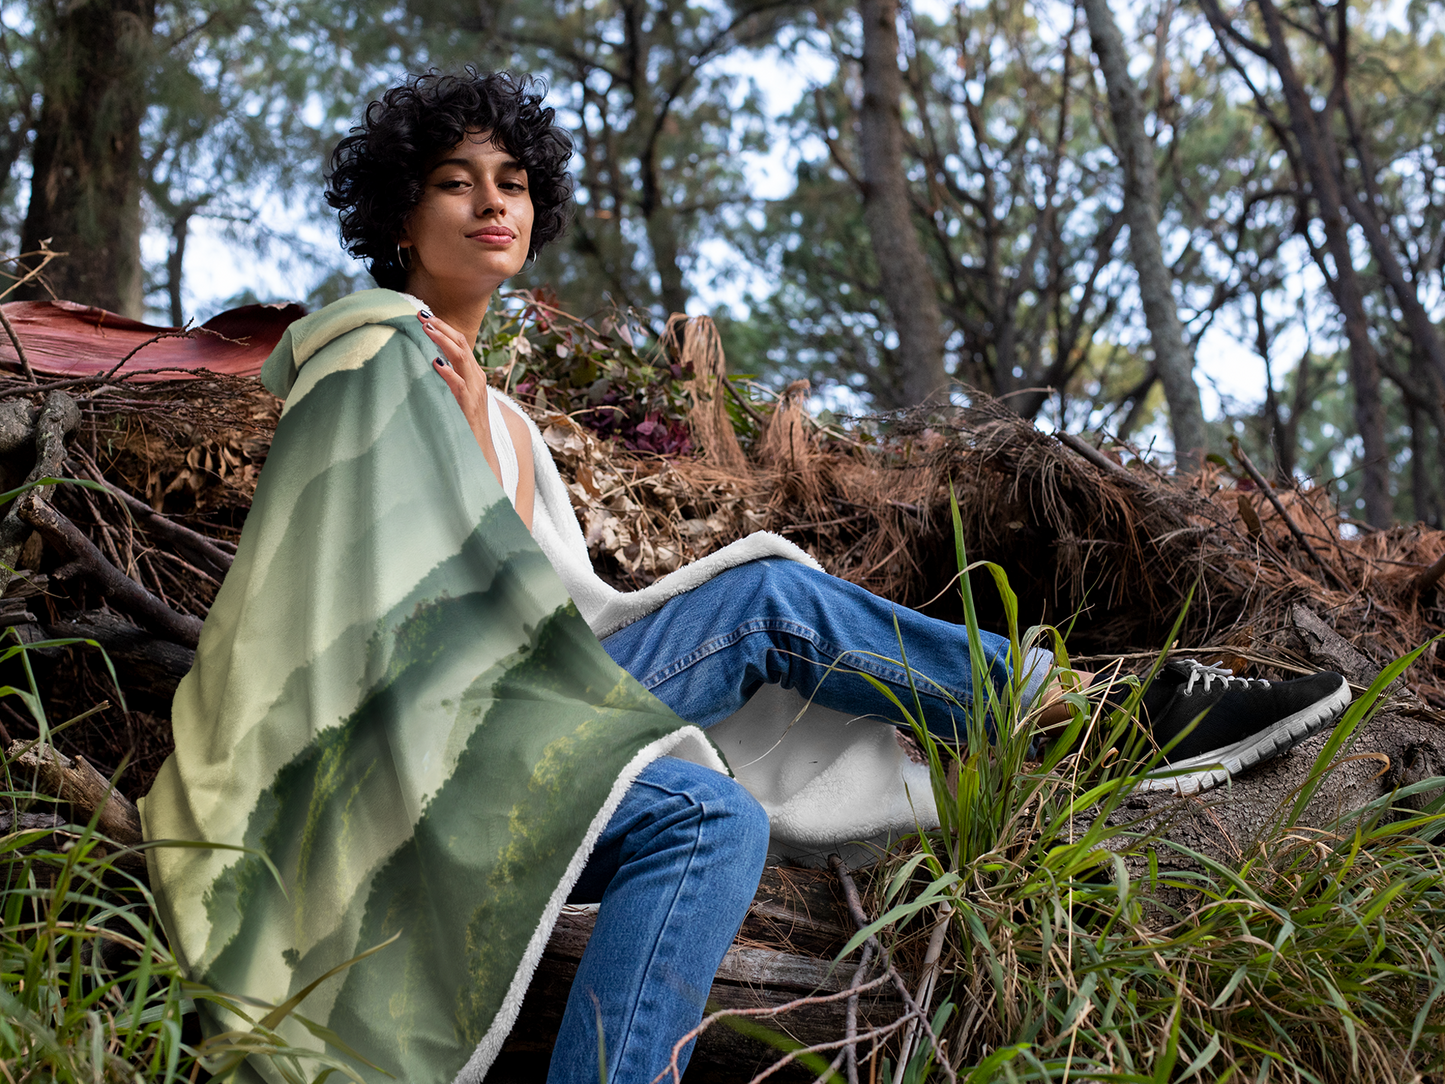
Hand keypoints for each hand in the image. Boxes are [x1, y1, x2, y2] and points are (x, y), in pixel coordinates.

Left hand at [419, 310, 505, 490]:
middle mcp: (477, 379)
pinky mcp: (470, 407)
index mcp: (474, 374)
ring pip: (462, 358)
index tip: (425, 316)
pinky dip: (448, 373)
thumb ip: (448, 380)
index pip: (461, 343)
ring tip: (426, 330)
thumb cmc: (466, 425)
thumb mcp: (457, 397)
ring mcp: (475, 392)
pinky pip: (460, 385)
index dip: (444, 327)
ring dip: (443, 341)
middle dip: (442, 327)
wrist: (482, 454)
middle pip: (462, 344)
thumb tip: (430, 364)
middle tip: (422, 315)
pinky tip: (435, 364)